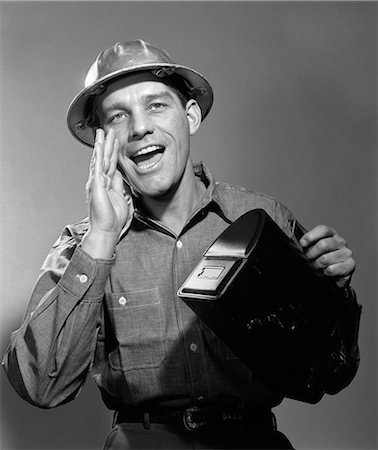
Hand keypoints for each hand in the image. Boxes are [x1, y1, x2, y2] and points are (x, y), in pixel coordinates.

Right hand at [82, 128, 132, 257]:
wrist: (107, 229)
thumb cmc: (113, 217)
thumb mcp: (120, 196)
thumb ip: (118, 185)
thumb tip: (120, 175)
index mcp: (105, 183)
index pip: (110, 164)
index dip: (112, 151)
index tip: (114, 140)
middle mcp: (99, 181)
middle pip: (103, 158)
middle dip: (106, 144)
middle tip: (107, 130)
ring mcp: (96, 182)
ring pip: (99, 159)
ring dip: (101, 145)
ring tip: (102, 132)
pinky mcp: (95, 185)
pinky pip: (97, 167)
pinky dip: (98, 155)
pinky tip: (98, 146)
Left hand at [299, 225, 354, 288]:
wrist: (334, 277)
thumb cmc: (322, 260)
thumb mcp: (314, 250)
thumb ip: (308, 244)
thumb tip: (300, 244)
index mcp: (331, 235)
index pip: (323, 230)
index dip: (311, 236)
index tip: (302, 244)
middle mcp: (340, 242)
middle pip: (323, 244)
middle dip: (311, 254)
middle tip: (308, 259)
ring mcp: (347, 253)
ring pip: (325, 258)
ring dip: (317, 265)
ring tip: (317, 267)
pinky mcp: (351, 265)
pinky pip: (331, 269)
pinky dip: (325, 272)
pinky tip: (325, 272)